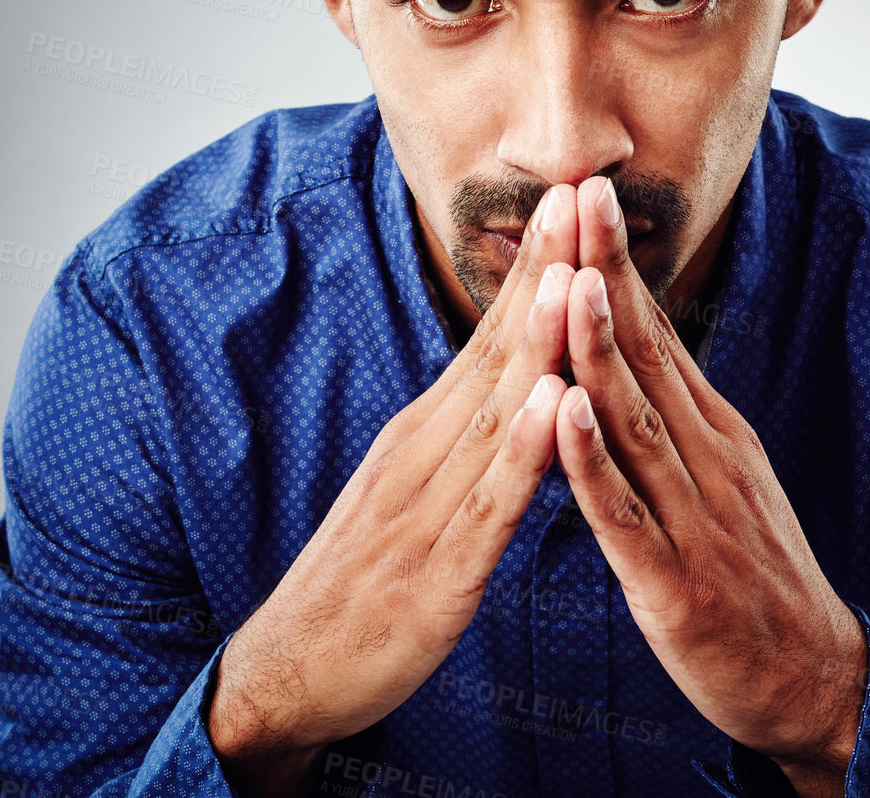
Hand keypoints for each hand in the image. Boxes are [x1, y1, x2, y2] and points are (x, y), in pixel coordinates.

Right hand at [208, 183, 582, 793]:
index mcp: (426, 433)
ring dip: (538, 340)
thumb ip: (465, 436)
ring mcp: (427, 507)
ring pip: (495, 413)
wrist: (291, 672)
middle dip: (543, 273)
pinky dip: (523, 452)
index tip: (571, 200)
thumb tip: (516, 376)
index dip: (535, 268)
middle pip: (496, 351)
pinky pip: (488, 505)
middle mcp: (424, 452)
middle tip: (577, 197)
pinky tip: (554, 407)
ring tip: (574, 273)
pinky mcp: (437, 572)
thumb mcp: (416, 491)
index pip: (492, 337)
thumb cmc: (365, 580)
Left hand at [553, 176, 866, 794]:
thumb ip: (675, 416)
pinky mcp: (676, 584)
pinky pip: (624, 516)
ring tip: (569, 280)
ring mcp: (695, 519)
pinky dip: (592, 462)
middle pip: (648, 354)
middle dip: (608, 273)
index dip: (618, 263)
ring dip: (599, 349)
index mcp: (713, 432)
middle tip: (580, 197)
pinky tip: (561, 415)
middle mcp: (707, 459)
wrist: (814, 679)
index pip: (658, 331)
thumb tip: (634, 343)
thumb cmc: (753, 574)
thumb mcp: (723, 478)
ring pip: (636, 422)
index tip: (586, 195)